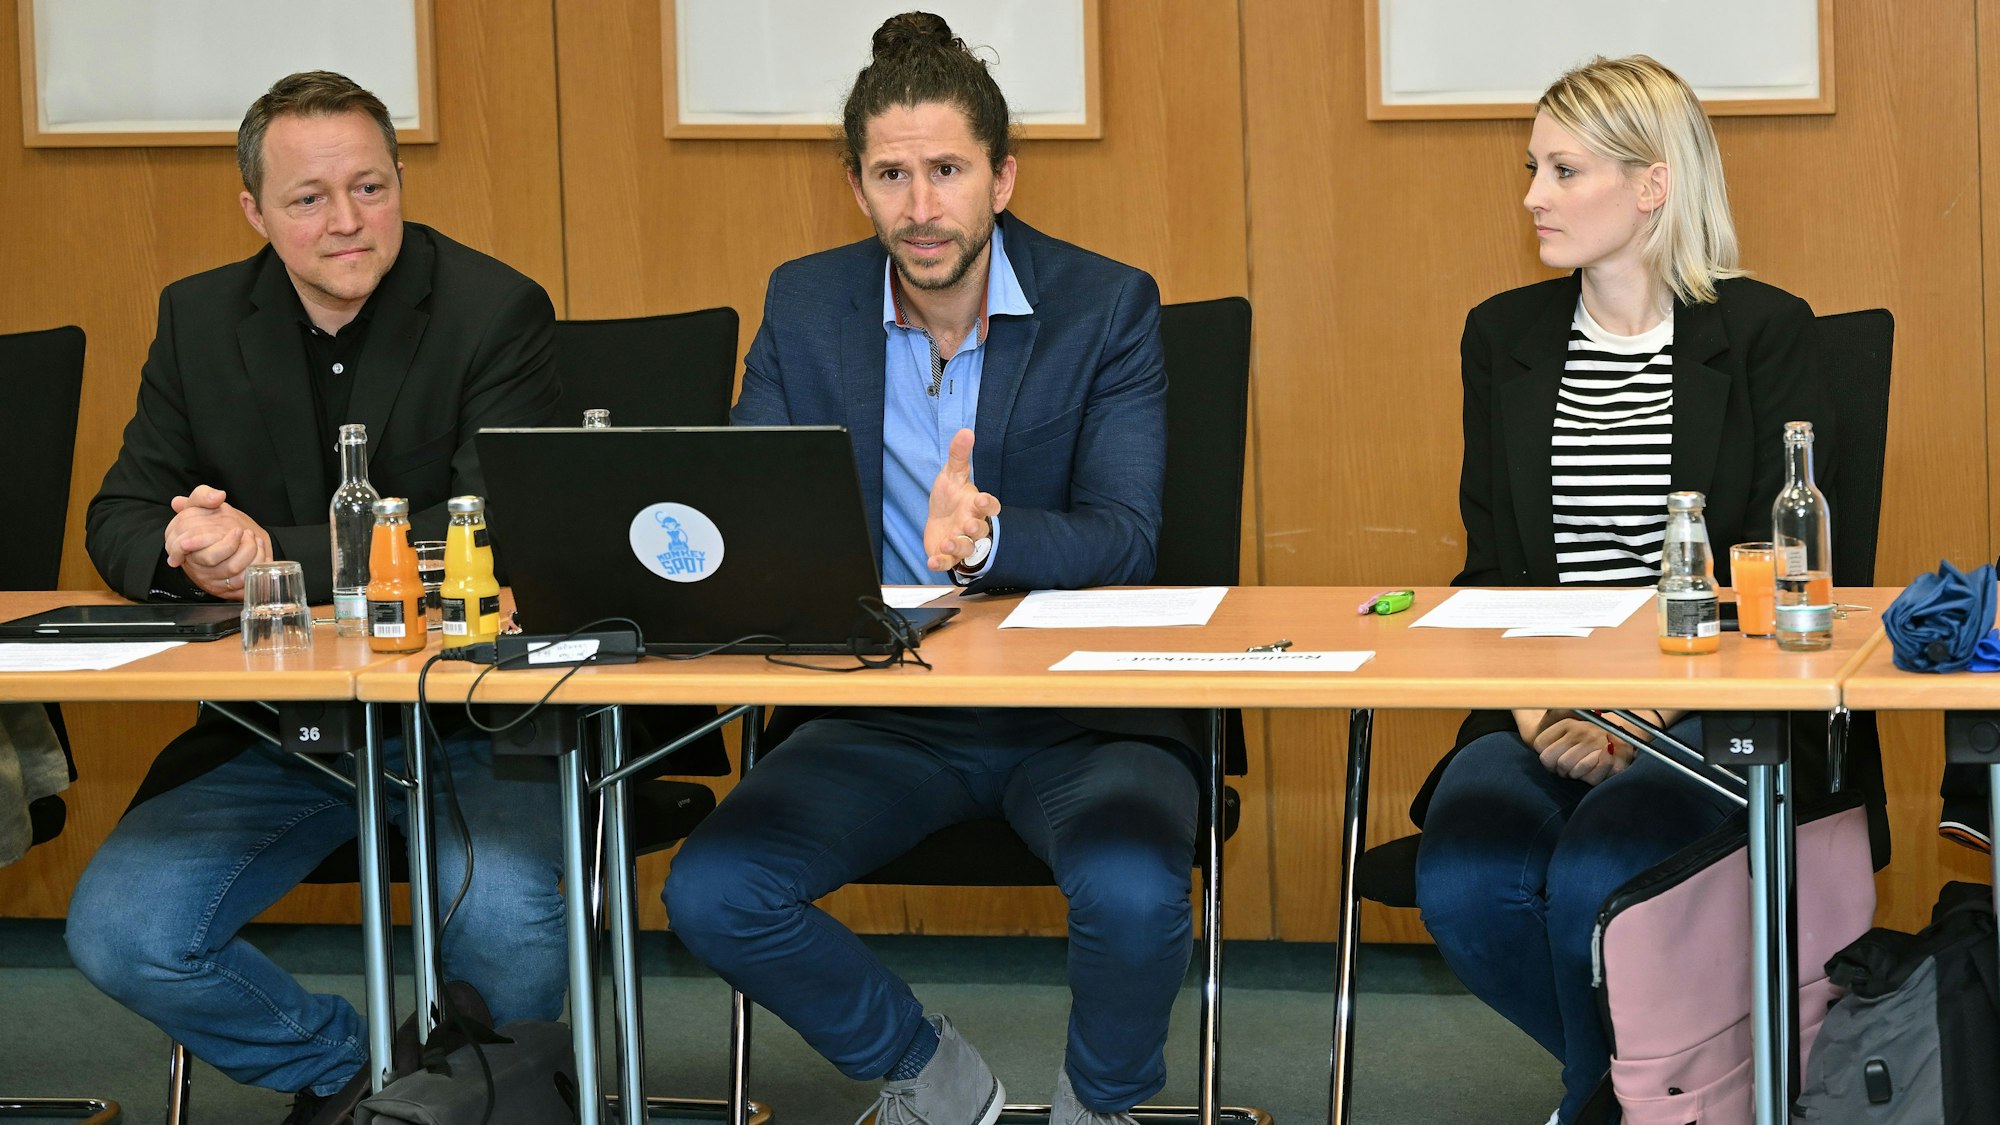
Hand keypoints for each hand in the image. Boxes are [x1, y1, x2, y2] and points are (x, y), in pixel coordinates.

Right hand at [164, 485, 271, 599]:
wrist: (226, 540)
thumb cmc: (209, 521)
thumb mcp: (200, 503)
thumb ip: (202, 496)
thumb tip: (217, 496)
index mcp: (183, 544)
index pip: (183, 547)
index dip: (206, 540)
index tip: (236, 530)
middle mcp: (194, 564)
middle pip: (210, 558)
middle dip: (232, 544)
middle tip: (244, 532)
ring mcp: (210, 578)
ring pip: (230, 570)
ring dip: (249, 553)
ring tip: (255, 539)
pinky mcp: (226, 589)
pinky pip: (243, 583)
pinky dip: (256, 566)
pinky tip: (263, 554)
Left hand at [924, 429, 1000, 570]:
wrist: (939, 520)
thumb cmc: (951, 498)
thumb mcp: (952, 474)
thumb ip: (959, 455)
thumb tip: (965, 431)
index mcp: (976, 506)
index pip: (991, 506)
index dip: (987, 505)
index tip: (980, 500)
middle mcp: (972, 526)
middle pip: (981, 531)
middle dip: (975, 529)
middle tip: (968, 525)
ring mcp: (961, 542)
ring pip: (966, 548)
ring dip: (959, 546)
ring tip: (948, 541)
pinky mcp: (947, 555)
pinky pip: (948, 563)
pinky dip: (941, 564)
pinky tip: (932, 562)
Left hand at [1532, 718, 1636, 785]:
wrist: (1624, 733)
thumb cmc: (1585, 732)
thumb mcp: (1563, 718)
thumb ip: (1548, 723)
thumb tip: (1536, 729)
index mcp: (1568, 723)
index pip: (1541, 748)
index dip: (1546, 759)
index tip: (1555, 756)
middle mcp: (1584, 731)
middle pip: (1557, 763)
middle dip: (1560, 770)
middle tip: (1569, 766)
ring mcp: (1599, 745)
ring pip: (1572, 772)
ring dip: (1575, 774)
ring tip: (1582, 766)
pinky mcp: (1615, 761)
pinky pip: (1591, 780)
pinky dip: (1590, 779)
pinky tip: (1594, 770)